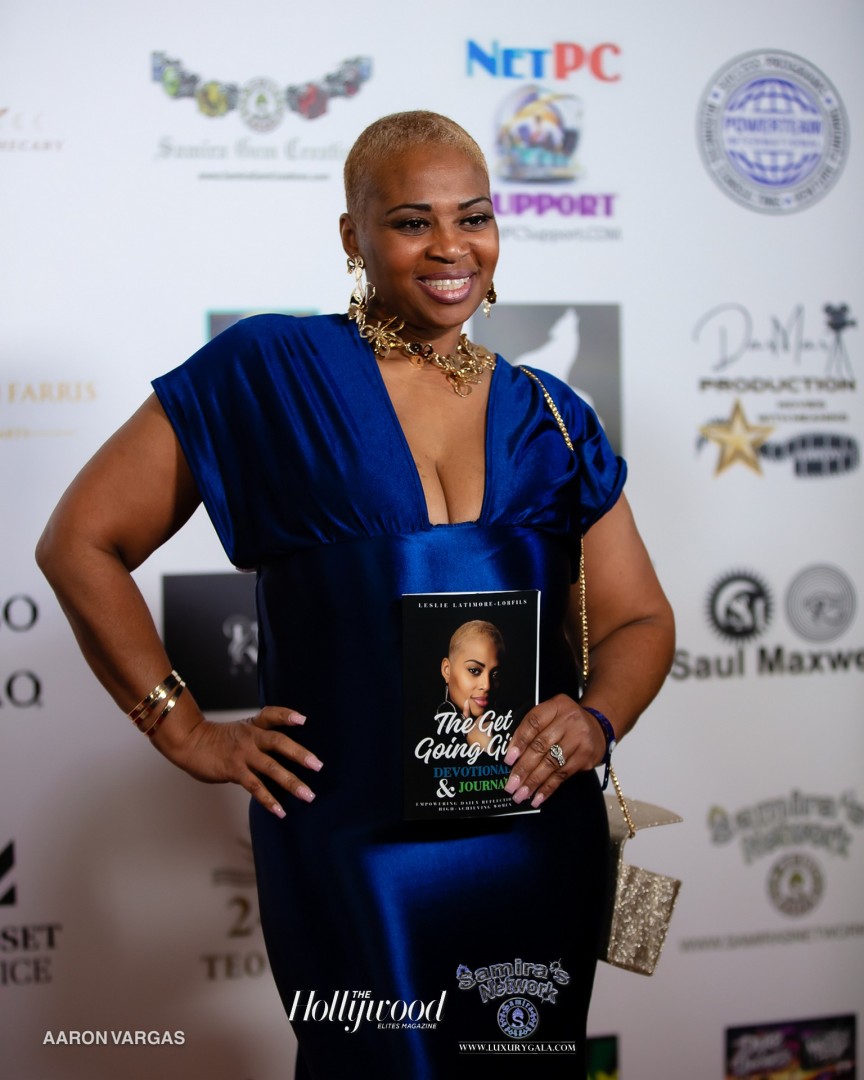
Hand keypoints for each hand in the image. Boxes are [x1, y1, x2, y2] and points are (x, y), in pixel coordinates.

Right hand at [154, 705, 320, 817]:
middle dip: (300, 754)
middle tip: (318, 765)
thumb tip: (284, 753)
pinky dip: (269, 800)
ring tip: (308, 794)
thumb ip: (260, 738)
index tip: (303, 720)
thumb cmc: (217, 740)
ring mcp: (242, 754)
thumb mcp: (240, 731)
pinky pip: (255, 787)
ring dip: (291, 781)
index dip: (287, 716)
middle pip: (278, 742)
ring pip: (271, 768)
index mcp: (253, 725)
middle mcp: (250, 737)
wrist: (190, 743)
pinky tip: (280, 811)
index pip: (272, 714)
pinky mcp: (234, 770)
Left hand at [502, 695, 605, 808]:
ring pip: (552, 763)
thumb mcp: (551, 716)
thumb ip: (532, 729)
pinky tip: (538, 797)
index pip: (534, 722)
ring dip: (534, 782)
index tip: (508, 760)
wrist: (597, 727)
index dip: (519, 741)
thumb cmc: (565, 723)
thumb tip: (511, 756)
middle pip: (541, 745)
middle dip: (523, 768)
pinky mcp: (586, 756)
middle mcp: (569, 720)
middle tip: (510, 785)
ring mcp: (580, 739)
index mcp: (556, 706)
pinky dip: (548, 787)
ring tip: (520, 794)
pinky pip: (563, 775)